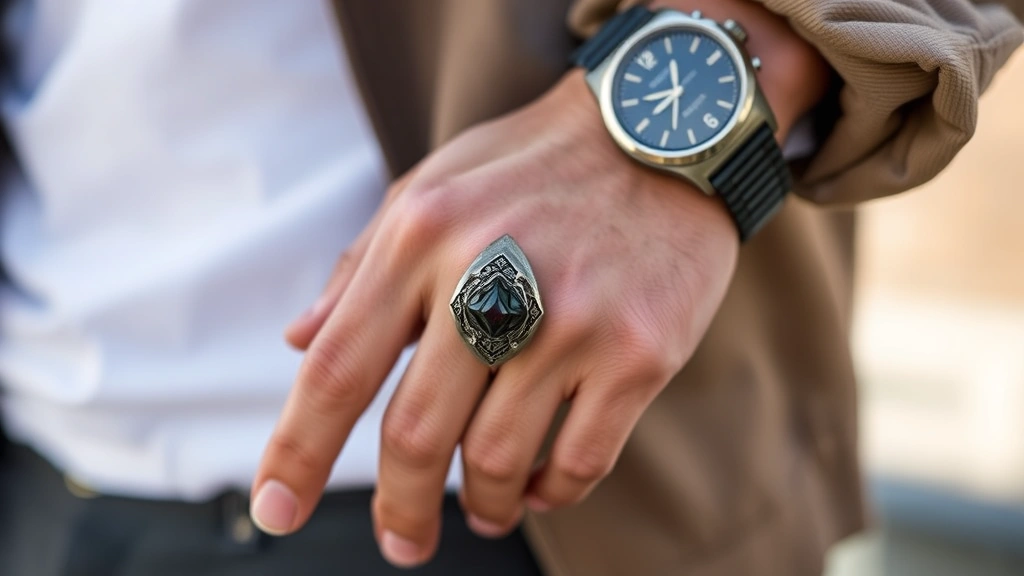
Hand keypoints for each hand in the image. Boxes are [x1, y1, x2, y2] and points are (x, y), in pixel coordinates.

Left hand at [253, 70, 737, 565]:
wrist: (664, 131)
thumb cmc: (534, 165)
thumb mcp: (432, 187)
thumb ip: (363, 266)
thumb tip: (301, 343)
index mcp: (422, 235)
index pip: (338, 368)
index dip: (298, 451)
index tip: (277, 510)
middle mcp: (489, 276)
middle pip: (416, 434)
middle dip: (399, 508)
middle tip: (401, 541)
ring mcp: (569, 320)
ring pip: (496, 459)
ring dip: (481, 504)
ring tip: (481, 508)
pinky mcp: (637, 351)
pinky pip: (579, 461)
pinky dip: (549, 493)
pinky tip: (537, 486)